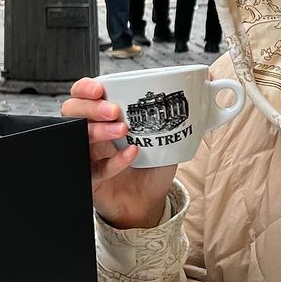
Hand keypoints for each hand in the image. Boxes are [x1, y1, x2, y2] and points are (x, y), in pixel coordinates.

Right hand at [61, 78, 176, 229]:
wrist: (148, 202)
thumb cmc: (152, 164)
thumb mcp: (167, 133)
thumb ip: (179, 109)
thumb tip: (208, 80)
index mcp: (104, 117)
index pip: (81, 95)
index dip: (84, 88)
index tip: (99, 89)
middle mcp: (92, 133)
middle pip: (72, 112)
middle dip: (91, 107)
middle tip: (114, 111)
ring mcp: (89, 156)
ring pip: (77, 137)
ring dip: (98, 130)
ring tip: (123, 130)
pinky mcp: (91, 179)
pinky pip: (94, 168)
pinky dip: (114, 161)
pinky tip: (132, 155)